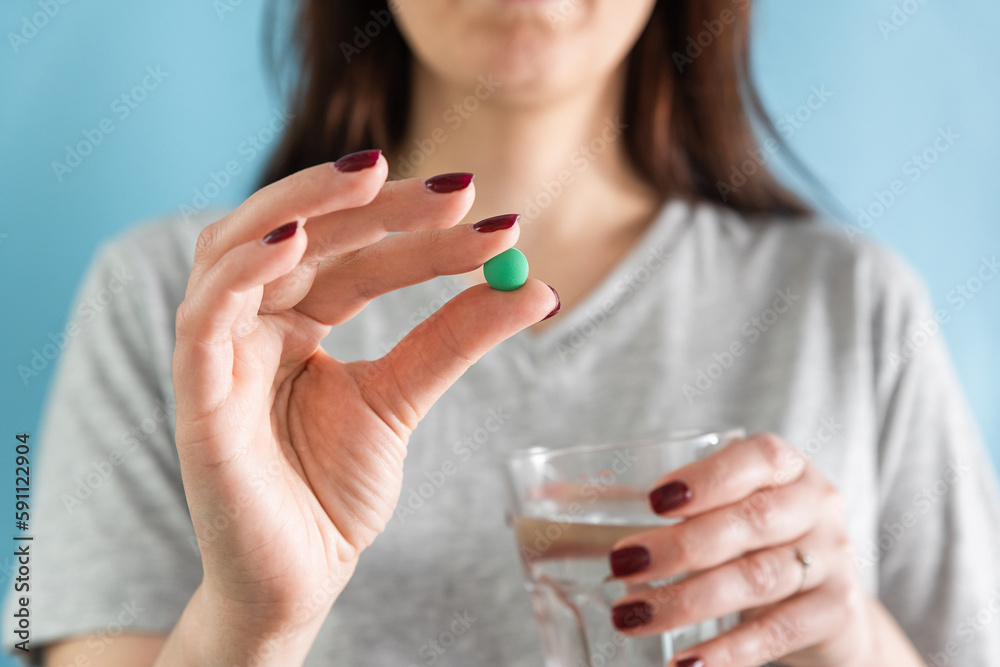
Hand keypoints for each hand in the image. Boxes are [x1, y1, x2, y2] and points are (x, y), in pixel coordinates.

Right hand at [169, 152, 557, 662]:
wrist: (302, 577)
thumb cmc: (335, 490)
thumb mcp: (404, 399)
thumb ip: (455, 338)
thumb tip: (538, 286)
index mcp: (294, 319)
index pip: (355, 256)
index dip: (419, 234)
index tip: (496, 225)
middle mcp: (251, 322)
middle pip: (300, 234)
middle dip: (373, 206)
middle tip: (453, 190)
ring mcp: (218, 352)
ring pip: (238, 248)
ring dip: (303, 205)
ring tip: (375, 177)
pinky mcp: (195, 395)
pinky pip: (204, 316)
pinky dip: (242, 270)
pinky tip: (295, 241)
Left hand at [606, 433, 922, 666]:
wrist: (830, 611)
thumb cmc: (750, 546)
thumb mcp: (715, 515)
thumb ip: (642, 506)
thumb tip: (547, 498)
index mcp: (784, 467)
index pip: (755, 457)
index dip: (707, 478)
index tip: (654, 503)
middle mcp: (816, 506)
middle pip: (751, 521)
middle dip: (680, 546)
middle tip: (622, 565)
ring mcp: (833, 560)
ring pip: (759, 578)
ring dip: (688, 599)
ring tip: (632, 615)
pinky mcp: (837, 614)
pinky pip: (778, 632)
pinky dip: (727, 650)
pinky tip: (686, 664)